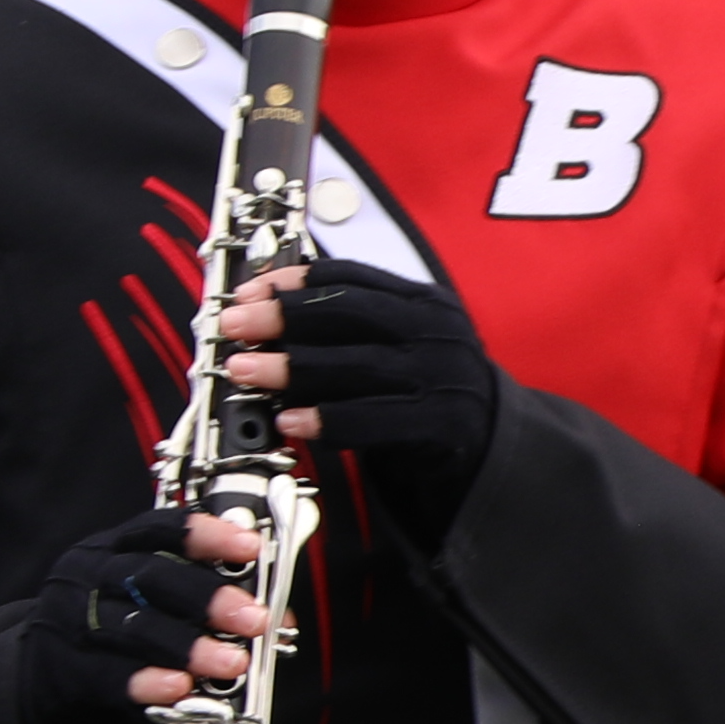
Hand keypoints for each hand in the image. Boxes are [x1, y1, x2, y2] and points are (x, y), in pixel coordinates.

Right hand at [24, 504, 271, 723]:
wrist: (40, 675)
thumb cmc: (114, 627)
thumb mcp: (154, 600)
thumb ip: (210, 598)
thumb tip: (278, 615)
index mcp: (114, 546)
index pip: (160, 527)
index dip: (207, 534)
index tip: (251, 548)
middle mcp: (89, 575)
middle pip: (150, 577)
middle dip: (209, 598)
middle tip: (254, 620)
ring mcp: (71, 621)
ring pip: (134, 629)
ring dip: (189, 647)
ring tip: (233, 664)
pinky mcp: (65, 670)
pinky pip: (108, 676)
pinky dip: (148, 682)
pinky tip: (179, 689)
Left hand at [216, 263, 498, 531]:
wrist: (490, 445)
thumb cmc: (427, 391)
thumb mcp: (401, 343)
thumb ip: (351, 326)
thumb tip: (266, 314)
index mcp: (424, 302)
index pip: (352, 278)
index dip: (293, 282)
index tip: (247, 292)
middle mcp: (435, 333)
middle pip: (350, 314)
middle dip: (283, 316)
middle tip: (234, 325)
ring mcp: (442, 378)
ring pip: (356, 365)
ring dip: (292, 368)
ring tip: (245, 372)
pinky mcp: (442, 425)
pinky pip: (373, 421)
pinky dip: (326, 420)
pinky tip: (289, 421)